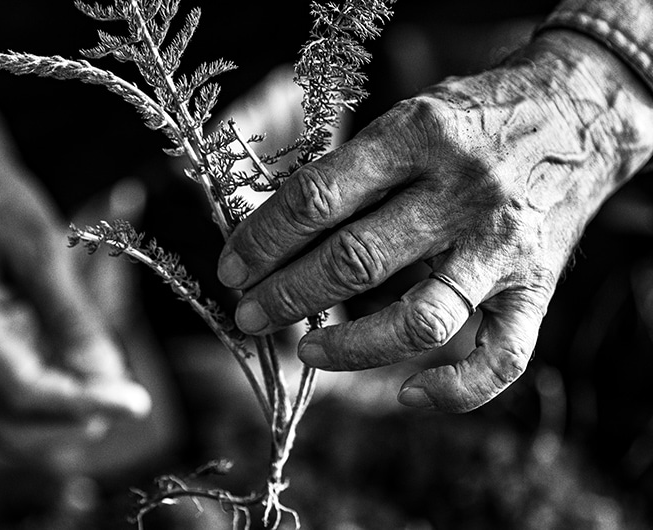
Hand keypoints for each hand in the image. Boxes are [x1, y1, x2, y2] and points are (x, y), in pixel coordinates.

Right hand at [0, 158, 150, 457]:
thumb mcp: (38, 247)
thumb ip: (69, 314)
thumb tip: (105, 372)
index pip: (21, 393)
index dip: (81, 404)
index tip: (136, 404)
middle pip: (10, 424)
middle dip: (73, 420)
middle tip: (130, 401)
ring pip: (6, 422)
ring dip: (63, 417)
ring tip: (114, 388)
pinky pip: (7, 398)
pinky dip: (52, 396)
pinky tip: (88, 372)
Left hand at [217, 30, 652, 411]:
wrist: (575, 114)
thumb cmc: (469, 119)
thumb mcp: (406, 118)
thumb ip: (350, 173)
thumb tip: (274, 237)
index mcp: (416, 136)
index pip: (317, 199)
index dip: (262, 240)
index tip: (232, 267)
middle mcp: (461, 192)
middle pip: (354, 261)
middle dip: (284, 297)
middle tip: (247, 313)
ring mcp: (501, 247)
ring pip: (417, 320)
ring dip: (348, 347)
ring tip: (304, 351)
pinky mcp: (536, 287)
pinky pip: (500, 359)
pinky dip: (453, 392)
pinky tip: (407, 396)